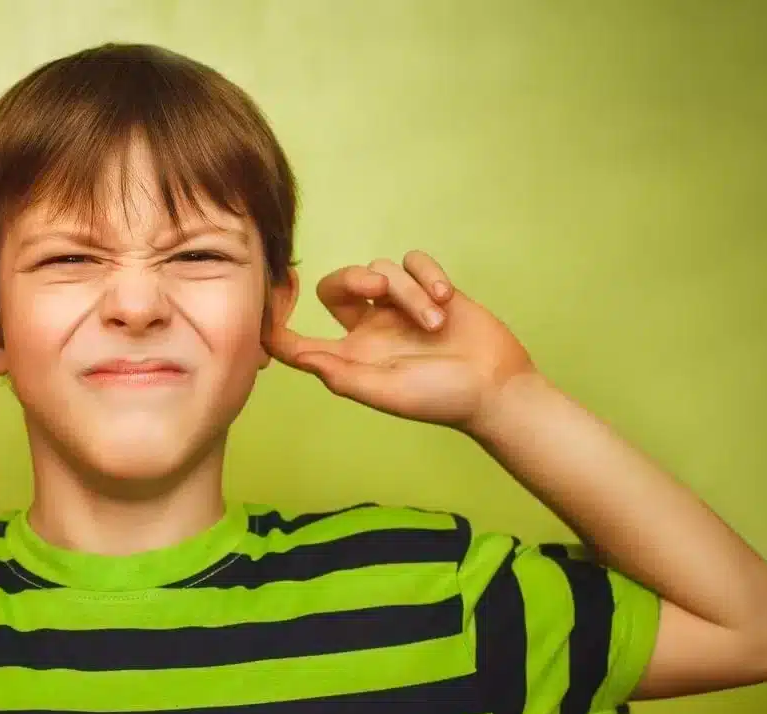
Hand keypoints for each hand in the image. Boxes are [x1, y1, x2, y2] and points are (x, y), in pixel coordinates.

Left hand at [266, 251, 536, 431]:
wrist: (495, 387)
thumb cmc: (440, 398)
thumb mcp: (385, 392)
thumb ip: (342, 375)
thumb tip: (299, 358)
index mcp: (349, 356)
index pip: (297, 340)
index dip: (274, 322)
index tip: (271, 291)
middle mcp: (368, 329)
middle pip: (336, 285)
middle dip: (352, 278)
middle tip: (375, 287)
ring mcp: (399, 307)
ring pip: (383, 271)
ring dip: (409, 292)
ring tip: (435, 322)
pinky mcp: (430, 290)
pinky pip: (414, 261)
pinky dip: (427, 274)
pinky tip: (445, 297)